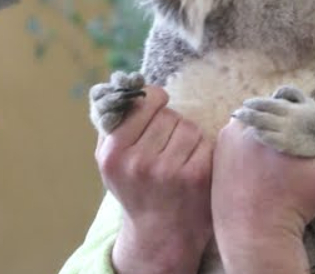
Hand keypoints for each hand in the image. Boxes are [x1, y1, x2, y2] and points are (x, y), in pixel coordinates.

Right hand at [94, 85, 213, 273]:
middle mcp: (138, 163)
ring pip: (188, 126)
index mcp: (113, 153)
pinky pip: (205, 142)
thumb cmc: (134, 186)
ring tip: (177, 156)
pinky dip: (202, 150)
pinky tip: (192, 166)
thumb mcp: (109, 159)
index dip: (154, 99)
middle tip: (164, 145)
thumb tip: (124, 81)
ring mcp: (168, 171)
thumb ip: (112, 121)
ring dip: (188, 135)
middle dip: (170, 123)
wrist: (159, 233)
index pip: (143, 102)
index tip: (158, 104)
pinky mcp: (195, 177)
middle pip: (168, 115)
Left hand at [211, 119, 314, 273]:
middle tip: (294, 158)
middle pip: (269, 117)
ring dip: (266, 140)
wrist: (256, 236)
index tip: (308, 143)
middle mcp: (237, 127)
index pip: (288, 105)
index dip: (303, 119)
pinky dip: (250, 154)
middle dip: (284, 130)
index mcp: (263, 121)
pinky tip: (262, 173)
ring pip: (253, 131)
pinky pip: (238, 147)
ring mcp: (222, 144)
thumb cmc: (292, 203)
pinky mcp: (216, 160)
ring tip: (278, 167)